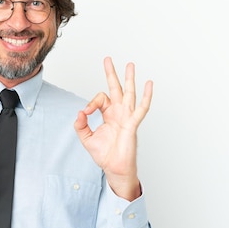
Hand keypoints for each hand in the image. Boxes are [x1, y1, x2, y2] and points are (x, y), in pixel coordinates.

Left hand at [73, 57, 152, 200]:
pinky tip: (149, 84)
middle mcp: (119, 112)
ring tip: (130, 64)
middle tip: (108, 59)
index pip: (100, 99)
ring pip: (129, 93)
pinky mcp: (133, 123)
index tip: (85, 113)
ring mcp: (127, 116)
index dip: (91, 103)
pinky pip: (141, 108)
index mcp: (109, 114)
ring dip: (129, 79)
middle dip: (112, 73)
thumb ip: (80, 125)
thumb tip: (79, 112)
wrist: (114, 168)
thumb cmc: (104, 154)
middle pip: (116, 88)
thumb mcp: (86, 138)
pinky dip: (146, 96)